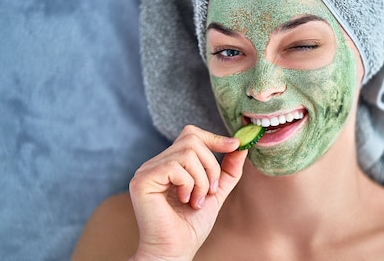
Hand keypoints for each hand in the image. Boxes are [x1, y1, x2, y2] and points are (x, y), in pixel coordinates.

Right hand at [128, 125, 246, 260]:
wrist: (174, 251)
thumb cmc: (190, 227)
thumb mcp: (215, 193)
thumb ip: (227, 171)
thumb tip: (241, 146)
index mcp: (169, 164)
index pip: (191, 135)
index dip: (214, 138)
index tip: (235, 145)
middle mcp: (155, 164)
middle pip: (191, 140)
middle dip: (211, 166)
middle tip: (210, 191)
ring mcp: (147, 171)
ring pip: (187, 153)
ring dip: (201, 179)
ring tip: (197, 200)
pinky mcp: (142, 180)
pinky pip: (175, 167)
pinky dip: (189, 184)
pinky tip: (185, 201)